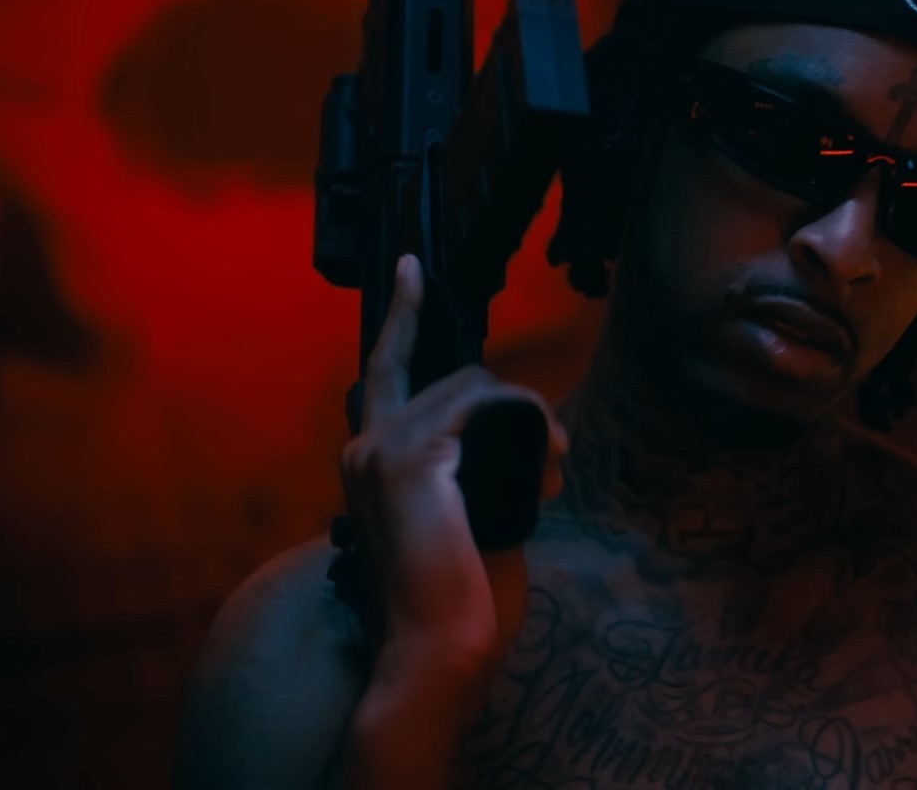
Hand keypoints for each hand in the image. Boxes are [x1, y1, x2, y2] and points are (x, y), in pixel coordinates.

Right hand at [338, 253, 568, 681]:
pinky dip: (528, 425)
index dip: (402, 316)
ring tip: (550, 473)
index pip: (383, 367)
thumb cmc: (457, 601)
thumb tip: (521, 433)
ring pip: (478, 389)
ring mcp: (382, 446)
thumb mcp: (466, 518)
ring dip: (532, 423)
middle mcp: (364, 445)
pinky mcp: (413, 454)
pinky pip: (487, 403)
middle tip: (551, 461)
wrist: (435, 648)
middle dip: (517, 409)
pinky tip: (545, 467)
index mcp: (369, 460)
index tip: (414, 268)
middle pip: (458, 379)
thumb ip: (475, 466)